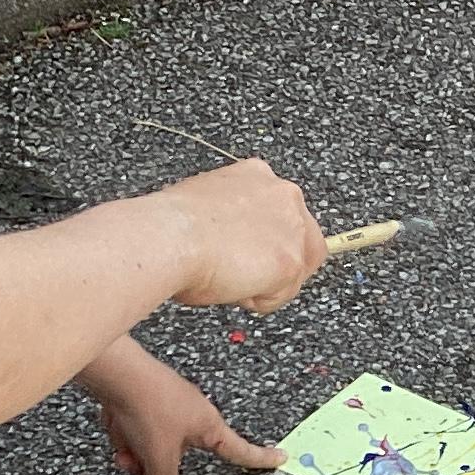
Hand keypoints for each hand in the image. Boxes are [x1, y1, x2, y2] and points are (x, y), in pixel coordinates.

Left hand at [79, 334, 283, 474]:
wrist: (116, 371)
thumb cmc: (147, 409)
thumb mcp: (159, 457)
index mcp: (209, 425)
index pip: (240, 449)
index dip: (260, 458)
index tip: (280, 458)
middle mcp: (193, 413)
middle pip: (179, 454)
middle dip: (153, 462)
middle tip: (135, 464)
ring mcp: (169, 403)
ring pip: (154, 442)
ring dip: (135, 448)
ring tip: (121, 441)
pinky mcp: (146, 397)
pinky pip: (139, 426)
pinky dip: (125, 431)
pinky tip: (114, 423)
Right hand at [160, 157, 325, 313]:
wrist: (169, 237)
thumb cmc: (172, 225)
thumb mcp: (205, 206)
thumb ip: (233, 219)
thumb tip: (233, 242)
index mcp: (258, 175)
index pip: (285, 213)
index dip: (271, 242)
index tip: (256, 256)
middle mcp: (283, 195)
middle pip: (305, 241)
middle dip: (280, 266)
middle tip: (248, 277)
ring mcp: (291, 228)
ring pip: (295, 272)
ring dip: (264, 285)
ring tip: (229, 279)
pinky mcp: (290, 261)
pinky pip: (280, 294)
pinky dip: (257, 300)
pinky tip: (232, 287)